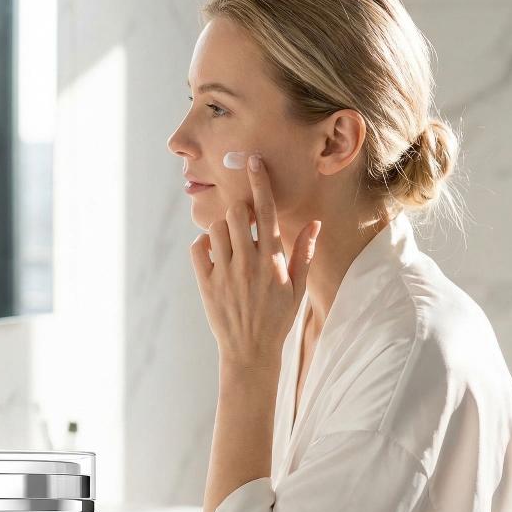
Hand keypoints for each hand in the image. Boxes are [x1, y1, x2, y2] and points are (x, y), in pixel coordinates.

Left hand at [190, 153, 320, 369]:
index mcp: (272, 260)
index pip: (266, 212)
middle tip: (242, 221)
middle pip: (236, 215)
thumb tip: (314, 224)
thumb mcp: (297, 288)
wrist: (250, 351)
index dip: (260, 182)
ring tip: (230, 244)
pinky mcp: (206, 284)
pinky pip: (197, 249)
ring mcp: (225, 273)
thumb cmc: (277, 318)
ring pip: (215, 229)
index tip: (253, 161)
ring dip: (221, 229)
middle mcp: (248, 263)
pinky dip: (202, 245)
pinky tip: (213, 254)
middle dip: (238, 211)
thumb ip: (303, 253)